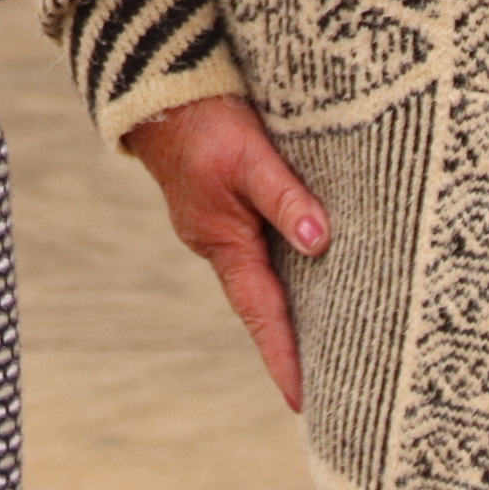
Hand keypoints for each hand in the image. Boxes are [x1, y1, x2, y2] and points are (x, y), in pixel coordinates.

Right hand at [123, 94, 330, 411]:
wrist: (159, 88)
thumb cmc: (203, 120)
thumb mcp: (249, 157)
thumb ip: (286, 199)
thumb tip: (322, 244)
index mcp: (222, 241)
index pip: (261, 313)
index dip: (283, 357)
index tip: (303, 401)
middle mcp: (219, 243)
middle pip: (262, 305)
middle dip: (290, 345)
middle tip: (328, 386)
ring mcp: (218, 227)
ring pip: (262, 277)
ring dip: (288, 308)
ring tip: (329, 340)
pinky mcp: (223, 208)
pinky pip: (259, 250)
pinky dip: (284, 271)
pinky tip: (308, 274)